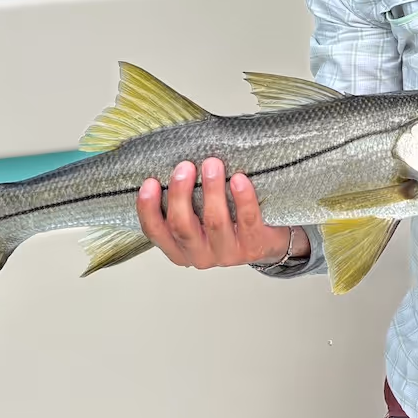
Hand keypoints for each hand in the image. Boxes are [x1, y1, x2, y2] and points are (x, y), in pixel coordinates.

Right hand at [136, 157, 307, 267]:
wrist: (268, 241)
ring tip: (212, 164)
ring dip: (212, 190)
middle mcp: (200, 254)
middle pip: (182, 226)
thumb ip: (186, 200)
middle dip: (180, 194)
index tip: (149, 182)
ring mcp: (227, 253)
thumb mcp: (199, 216)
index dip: (148, 208)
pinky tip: (239, 179)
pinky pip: (247, 220)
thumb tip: (173, 162)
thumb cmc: (228, 221)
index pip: (155, 231)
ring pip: (214, 222)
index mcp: (180, 247)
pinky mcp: (253, 246)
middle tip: (185, 167)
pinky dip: (242, 198)